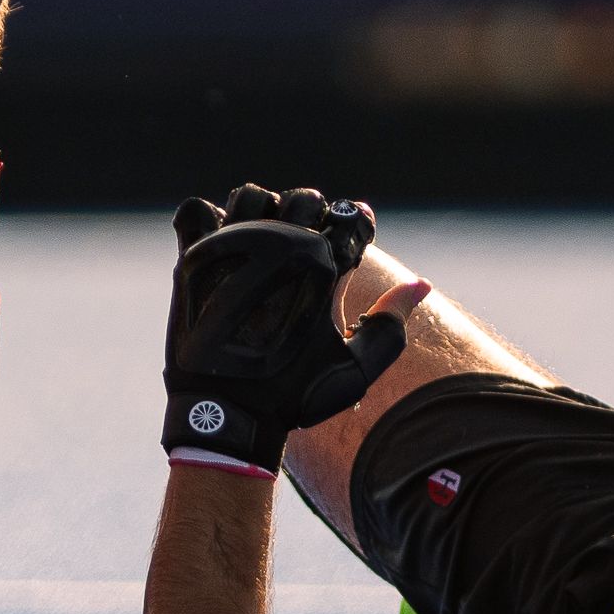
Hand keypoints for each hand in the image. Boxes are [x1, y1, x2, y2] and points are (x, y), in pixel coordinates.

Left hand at [162, 183, 422, 470]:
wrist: (225, 416)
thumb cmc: (293, 396)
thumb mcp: (354, 371)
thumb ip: (391, 324)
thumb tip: (420, 284)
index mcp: (320, 269)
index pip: (350, 219)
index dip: (356, 230)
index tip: (349, 250)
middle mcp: (276, 249)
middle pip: (305, 200)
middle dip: (315, 219)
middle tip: (308, 251)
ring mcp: (230, 250)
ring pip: (253, 197)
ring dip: (265, 213)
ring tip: (266, 244)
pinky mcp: (192, 258)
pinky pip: (198, 211)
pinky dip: (210, 220)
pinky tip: (224, 245)